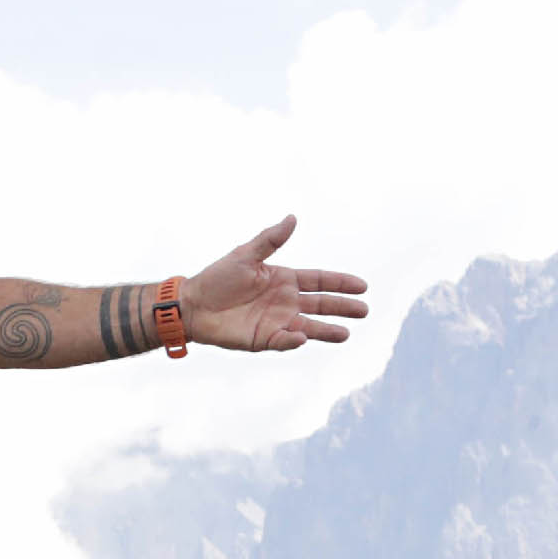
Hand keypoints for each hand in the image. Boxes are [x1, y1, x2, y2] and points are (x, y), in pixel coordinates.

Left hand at [179, 217, 367, 353]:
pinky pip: (284, 340)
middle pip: (321, 304)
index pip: (320, 280)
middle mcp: (286, 301)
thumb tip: (292, 218)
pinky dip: (294, 340)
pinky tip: (304, 336)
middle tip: (364, 311)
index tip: (362, 285)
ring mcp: (277, 321)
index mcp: (285, 279)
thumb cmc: (217, 278)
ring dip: (327, 330)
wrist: (194, 305)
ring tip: (346, 334)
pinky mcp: (264, 339)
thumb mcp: (246, 255)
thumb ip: (270, 240)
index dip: (341, 282)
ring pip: (310, 326)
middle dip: (343, 307)